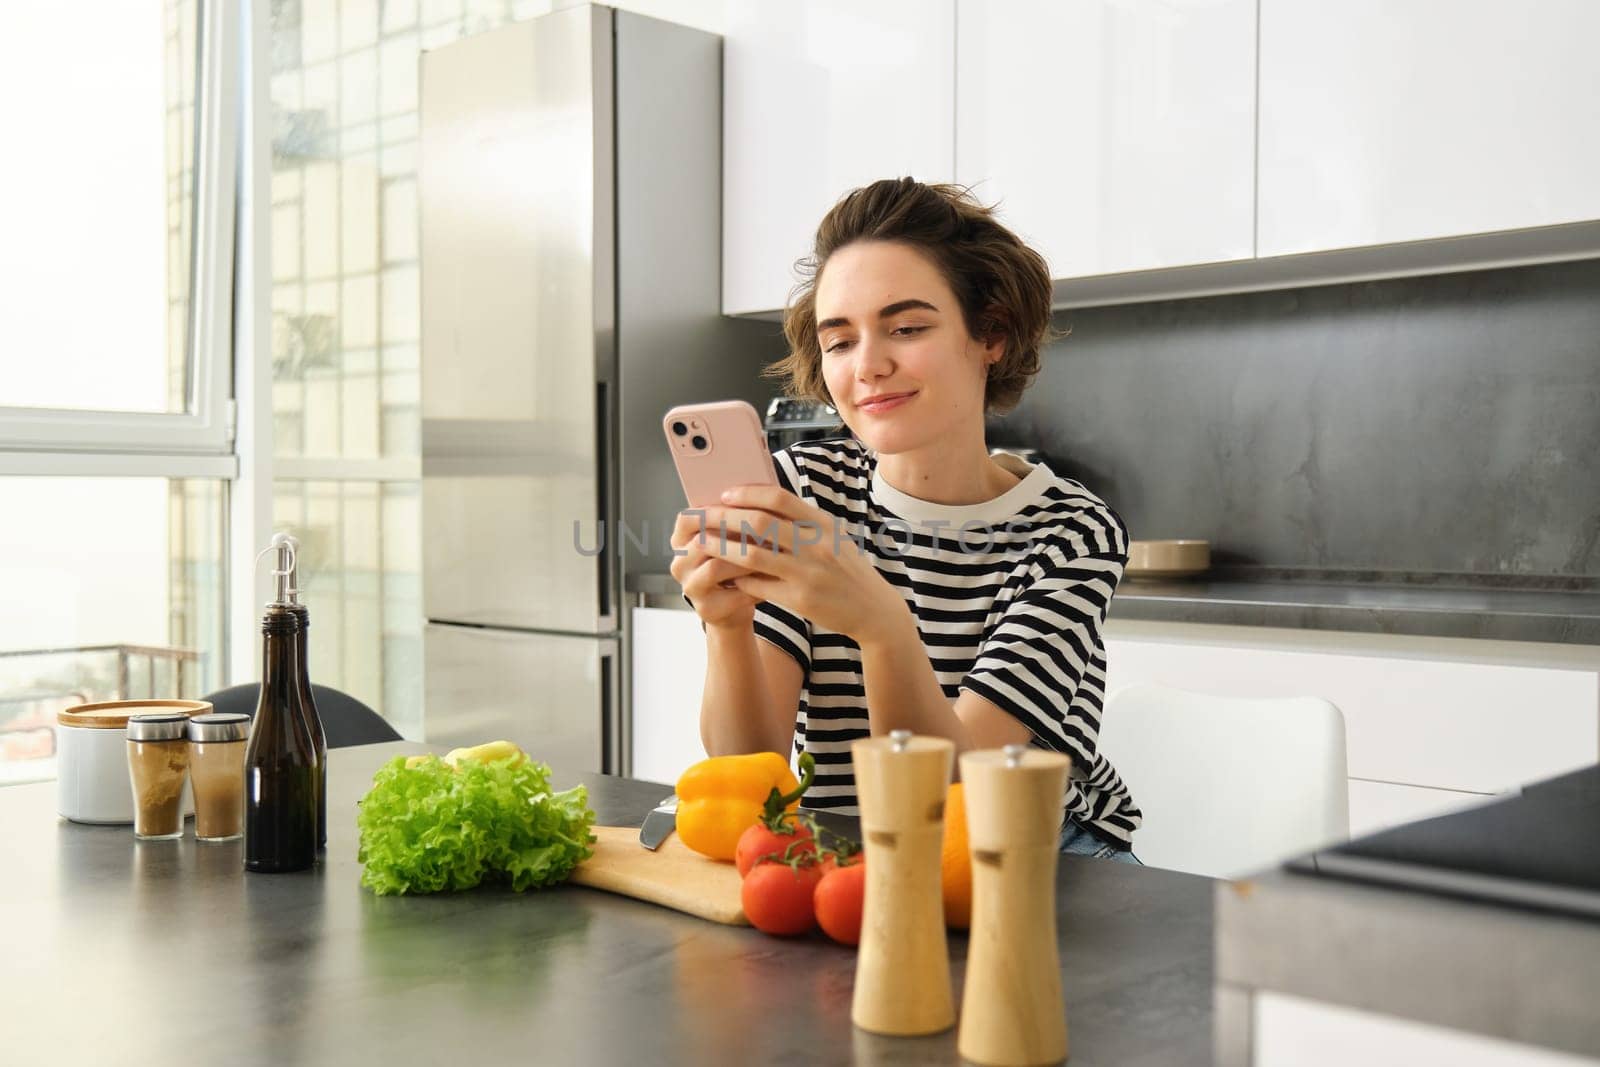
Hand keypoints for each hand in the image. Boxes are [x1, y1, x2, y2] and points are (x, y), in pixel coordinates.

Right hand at [669, 506, 762, 628]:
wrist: (733, 608)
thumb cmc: (735, 565)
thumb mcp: (729, 540)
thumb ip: (734, 521)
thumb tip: (759, 496)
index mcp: (681, 542)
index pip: (687, 519)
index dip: (712, 511)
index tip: (738, 506)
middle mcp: (679, 564)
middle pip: (702, 542)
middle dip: (735, 534)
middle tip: (765, 528)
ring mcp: (691, 588)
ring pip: (716, 567)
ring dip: (746, 559)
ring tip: (771, 552)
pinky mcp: (707, 609)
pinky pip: (734, 593)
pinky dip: (757, 584)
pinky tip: (774, 577)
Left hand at [696, 485, 909, 645]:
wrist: (874, 610)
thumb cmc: (847, 570)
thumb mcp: (833, 538)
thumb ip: (803, 522)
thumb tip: (762, 505)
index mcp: (823, 524)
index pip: (780, 497)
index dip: (748, 493)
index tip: (725, 494)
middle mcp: (815, 545)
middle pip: (759, 523)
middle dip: (724, 517)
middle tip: (702, 516)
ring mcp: (807, 572)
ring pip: (752, 555)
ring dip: (721, 547)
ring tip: (702, 543)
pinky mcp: (800, 599)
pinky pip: (758, 585)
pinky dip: (739, 578)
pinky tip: (727, 574)